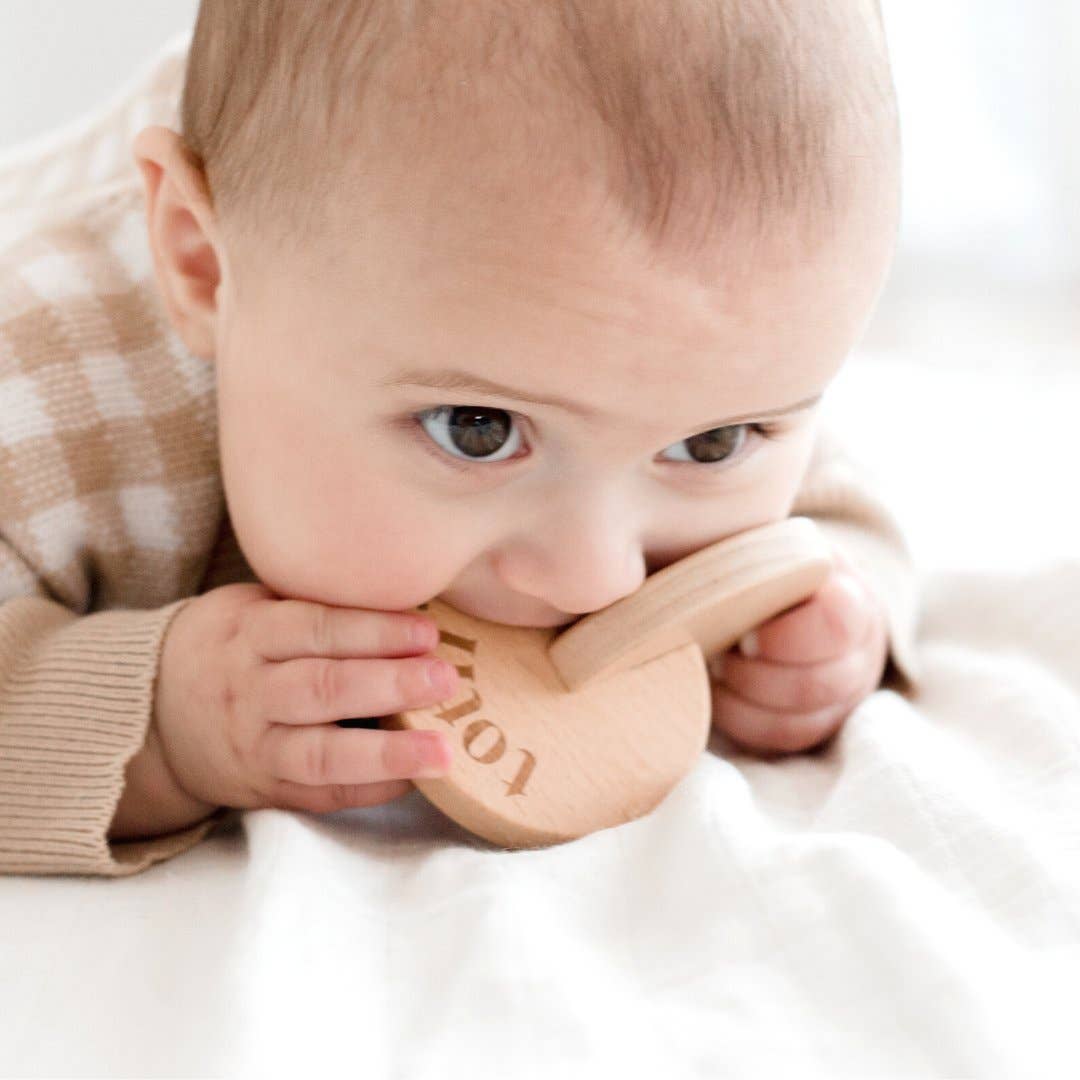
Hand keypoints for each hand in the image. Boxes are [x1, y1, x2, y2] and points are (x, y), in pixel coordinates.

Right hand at [152, 583, 460, 814]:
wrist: (152, 712)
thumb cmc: (228, 645)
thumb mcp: (252, 608)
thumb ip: (313, 603)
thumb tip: (407, 588)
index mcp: (248, 634)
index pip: (315, 629)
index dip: (373, 630)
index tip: (427, 630)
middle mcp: (249, 693)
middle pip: (323, 689)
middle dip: (389, 684)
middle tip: (446, 679)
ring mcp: (256, 747)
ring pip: (322, 754)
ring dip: (387, 753)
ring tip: (443, 751)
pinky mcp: (266, 790)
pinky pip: (322, 795)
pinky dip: (370, 789)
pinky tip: (416, 780)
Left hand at [708, 545, 888, 755]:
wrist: (800, 594)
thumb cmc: (770, 565)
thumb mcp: (769, 547)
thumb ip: (745, 556)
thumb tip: (652, 562)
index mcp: (848, 597)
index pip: (837, 624)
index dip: (787, 637)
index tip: (745, 632)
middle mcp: (859, 652)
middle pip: (815, 685)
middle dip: (753, 676)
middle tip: (718, 653)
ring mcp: (843, 695)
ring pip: (797, 720)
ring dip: (742, 699)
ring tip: (713, 669)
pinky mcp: (818, 724)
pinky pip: (781, 739)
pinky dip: (740, 720)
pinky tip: (715, 692)